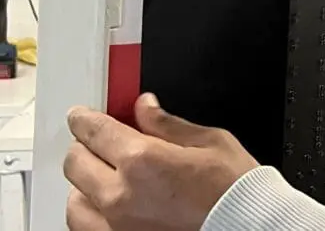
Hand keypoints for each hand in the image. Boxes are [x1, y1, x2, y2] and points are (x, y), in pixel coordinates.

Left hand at [63, 93, 258, 230]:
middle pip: (76, 161)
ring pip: (75, 198)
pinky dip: (89, 211)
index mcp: (143, 161)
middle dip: (85, 146)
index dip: (84, 119)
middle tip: (99, 141)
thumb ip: (168, 124)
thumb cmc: (233, 190)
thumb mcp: (209, 142)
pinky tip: (106, 204)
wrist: (247, 225)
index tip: (82, 116)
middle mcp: (121, 195)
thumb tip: (145, 107)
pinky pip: (84, 226)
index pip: (95, 131)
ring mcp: (115, 225)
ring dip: (86, 182)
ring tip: (104, 176)